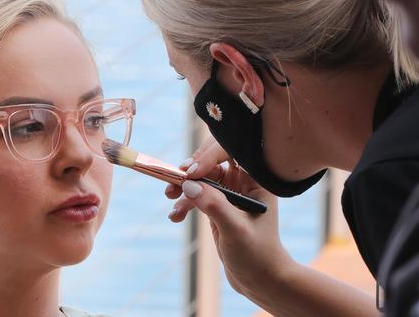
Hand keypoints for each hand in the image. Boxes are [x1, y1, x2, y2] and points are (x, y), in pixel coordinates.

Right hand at [166, 138, 293, 295]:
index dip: (209, 155)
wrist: (261, 280)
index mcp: (256, 180)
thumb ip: (214, 205)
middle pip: (212, 160)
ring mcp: (230, 193)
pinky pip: (196, 195)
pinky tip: (175, 216)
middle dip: (191, 169)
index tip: (191, 173)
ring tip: (169, 198)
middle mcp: (244, 182)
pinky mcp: (218, 205)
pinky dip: (184, 203)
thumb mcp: (236, 230)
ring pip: (201, 177)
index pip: (232, 150)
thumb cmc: (257, 255)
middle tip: (175, 180)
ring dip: (183, 186)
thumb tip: (189, 184)